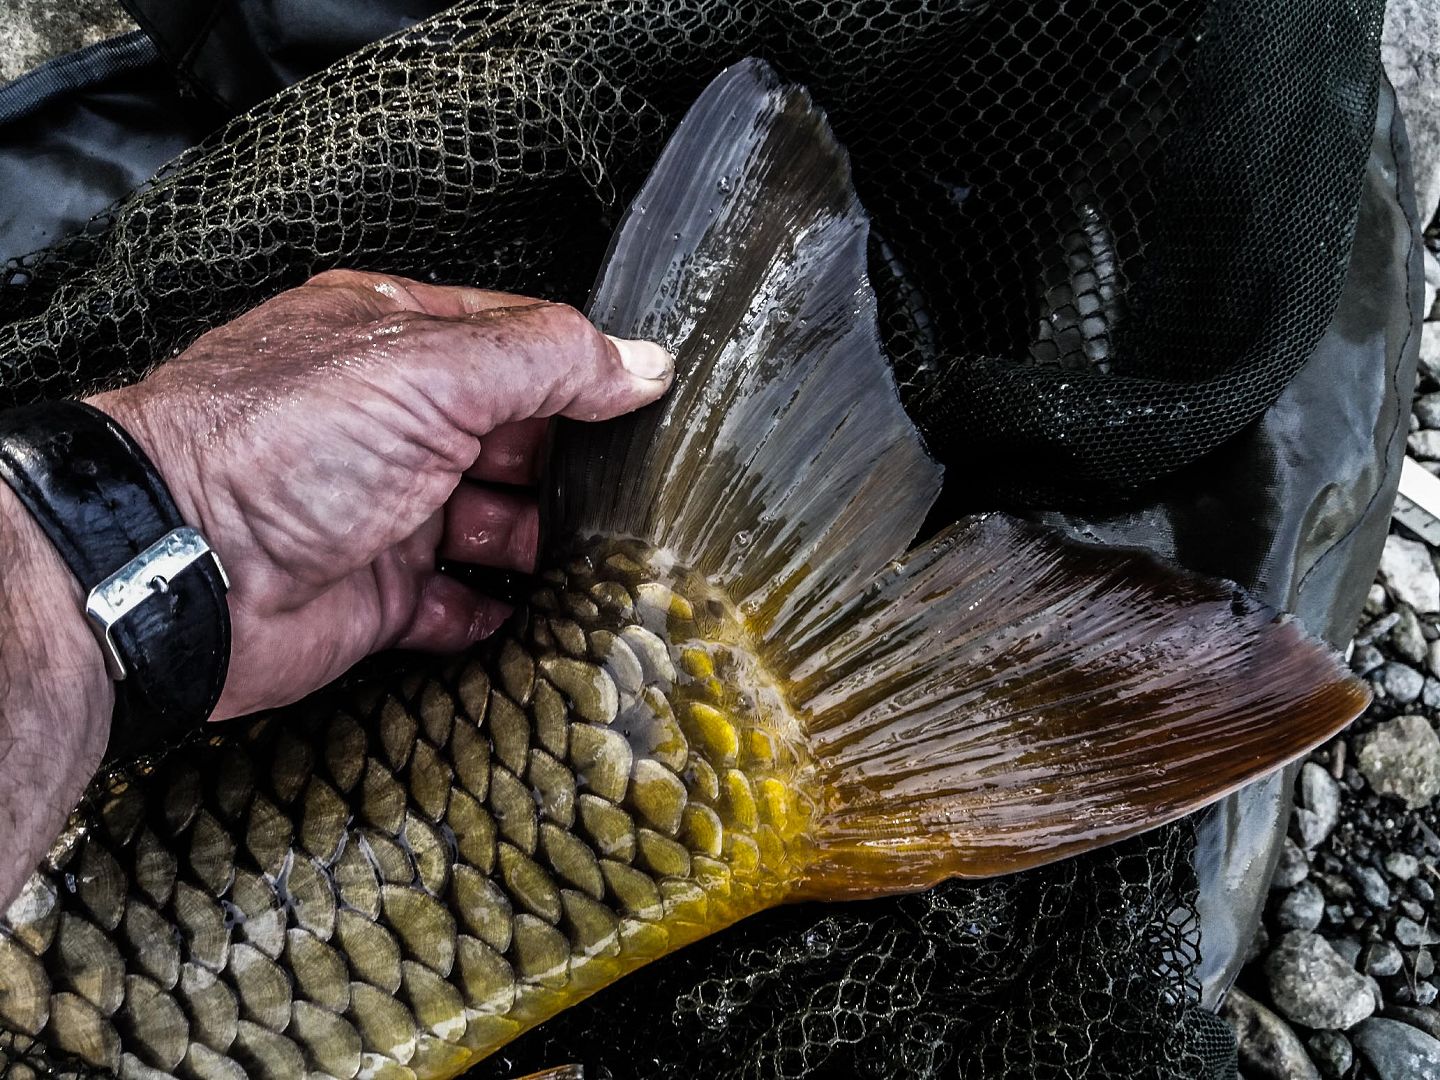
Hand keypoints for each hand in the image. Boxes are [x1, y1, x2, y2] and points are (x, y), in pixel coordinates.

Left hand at [89, 270, 672, 720]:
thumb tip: (640, 363)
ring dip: (544, 544)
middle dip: (571, 467)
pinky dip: (495, 613)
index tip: (645, 404)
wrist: (180, 571)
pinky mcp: (378, 594)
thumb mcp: (426, 369)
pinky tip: (534, 615)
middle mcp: (394, 425)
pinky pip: (457, 606)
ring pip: (496, 527)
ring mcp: (387, 512)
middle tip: (632, 493)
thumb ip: (544, 359)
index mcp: (398, 345)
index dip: (582, 372)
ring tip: (602, 559)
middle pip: (516, 441)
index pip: (517, 345)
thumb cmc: (273, 446)